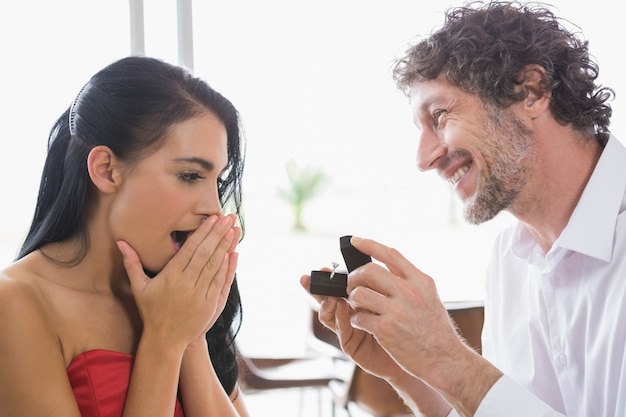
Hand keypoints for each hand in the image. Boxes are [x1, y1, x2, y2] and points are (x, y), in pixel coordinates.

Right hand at [118, 214, 240, 349]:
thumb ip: (132, 263)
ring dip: (225, 246)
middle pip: (205, 254)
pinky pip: (219, 281)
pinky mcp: (209, 303)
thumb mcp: (139, 287)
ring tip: (234, 229)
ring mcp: (199, 294)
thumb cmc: (151, 311)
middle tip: (228, 217)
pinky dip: (226, 266)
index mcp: (170, 277)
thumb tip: (120, 242)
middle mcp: (186, 284)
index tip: (212, 218)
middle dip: (218, 234)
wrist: (165, 340)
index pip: (190, 249)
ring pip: (215, 265)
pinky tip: (232, 252)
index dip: (203, 233)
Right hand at [300, 273, 405, 381]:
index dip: (329, 278)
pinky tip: (341, 307)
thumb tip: (367, 267)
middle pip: (327, 298)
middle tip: (309, 280)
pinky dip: (339, 317)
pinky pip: (340, 329)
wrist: (413, 353)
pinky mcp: (350, 344)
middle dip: (316, 289)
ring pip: (328, 314)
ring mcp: (348, 329)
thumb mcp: (390, 300)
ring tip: (332, 297)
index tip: (324, 268)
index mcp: (358, 300)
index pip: (339, 287)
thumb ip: (377, 287)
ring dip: (326, 304)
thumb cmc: (405, 324)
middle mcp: (349, 314)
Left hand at [344, 236, 465, 381]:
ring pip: (359, 293)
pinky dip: (356, 319)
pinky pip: (359, 316)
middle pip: (369, 270)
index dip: (370, 244)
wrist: (445, 360)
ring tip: (357, 306)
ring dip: (352, 299)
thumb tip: (387, 267)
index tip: (355, 240)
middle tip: (352, 285)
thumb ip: (411, 282)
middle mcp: (409, 292)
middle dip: (354, 276)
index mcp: (420, 281)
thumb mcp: (430, 297)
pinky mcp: (386, 329)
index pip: (391, 254)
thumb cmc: (436, 330)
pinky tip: (363, 324)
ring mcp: (397, 311)